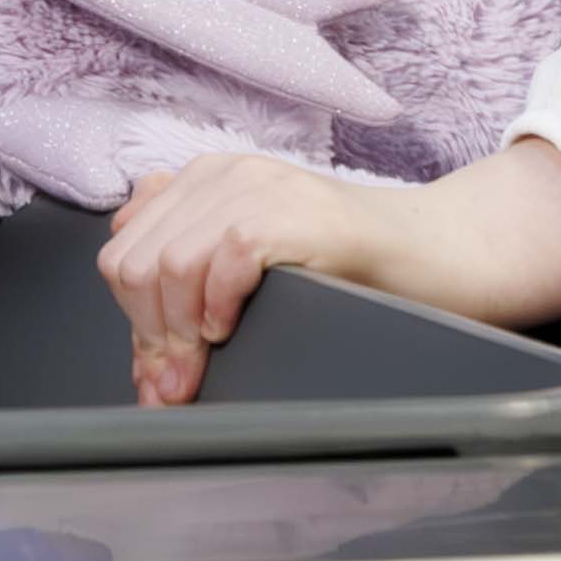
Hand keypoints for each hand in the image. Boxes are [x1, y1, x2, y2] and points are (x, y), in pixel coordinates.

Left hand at [95, 137, 560, 396]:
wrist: (436, 251)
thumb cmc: (350, 270)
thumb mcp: (253, 274)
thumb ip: (195, 297)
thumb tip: (148, 372)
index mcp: (203, 184)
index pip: (123, 252)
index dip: (132, 322)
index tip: (159, 375)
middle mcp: (222, 175)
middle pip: (137, 263)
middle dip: (150, 335)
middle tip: (177, 384)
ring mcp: (257, 188)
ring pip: (170, 264)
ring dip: (180, 331)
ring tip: (206, 363)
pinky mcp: (293, 213)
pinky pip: (225, 258)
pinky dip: (218, 304)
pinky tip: (234, 326)